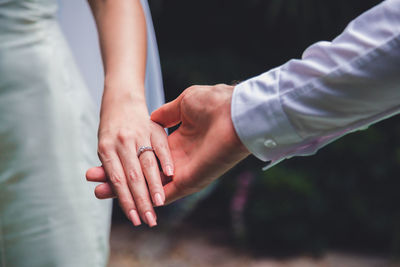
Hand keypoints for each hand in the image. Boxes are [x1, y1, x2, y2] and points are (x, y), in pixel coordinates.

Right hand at [87, 84, 249, 203]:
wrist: (235, 111)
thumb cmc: (214, 103)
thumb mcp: (184, 104)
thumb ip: (167, 114)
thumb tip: (152, 117)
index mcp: (175, 143)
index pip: (144, 158)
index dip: (123, 161)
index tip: (101, 163)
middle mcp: (177, 161)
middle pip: (142, 176)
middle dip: (117, 179)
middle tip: (94, 183)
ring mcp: (184, 173)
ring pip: (150, 189)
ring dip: (125, 192)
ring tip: (99, 192)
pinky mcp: (191, 181)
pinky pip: (166, 194)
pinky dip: (144, 197)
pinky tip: (123, 198)